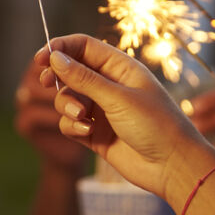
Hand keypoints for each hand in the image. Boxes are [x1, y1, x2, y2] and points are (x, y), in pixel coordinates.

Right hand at [35, 34, 205, 196]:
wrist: (173, 167)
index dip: (60, 48)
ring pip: (67, 99)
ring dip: (66, 105)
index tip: (41, 58)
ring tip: (82, 117)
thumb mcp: (118, 98)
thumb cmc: (156, 125)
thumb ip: (83, 78)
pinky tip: (86, 132)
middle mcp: (109, 86)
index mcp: (120, 68)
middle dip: (58, 77)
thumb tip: (55, 57)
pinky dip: (72, 126)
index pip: (84, 47)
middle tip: (46, 81)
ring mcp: (101, 110)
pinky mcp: (95, 134)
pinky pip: (70, 123)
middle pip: (71, 71)